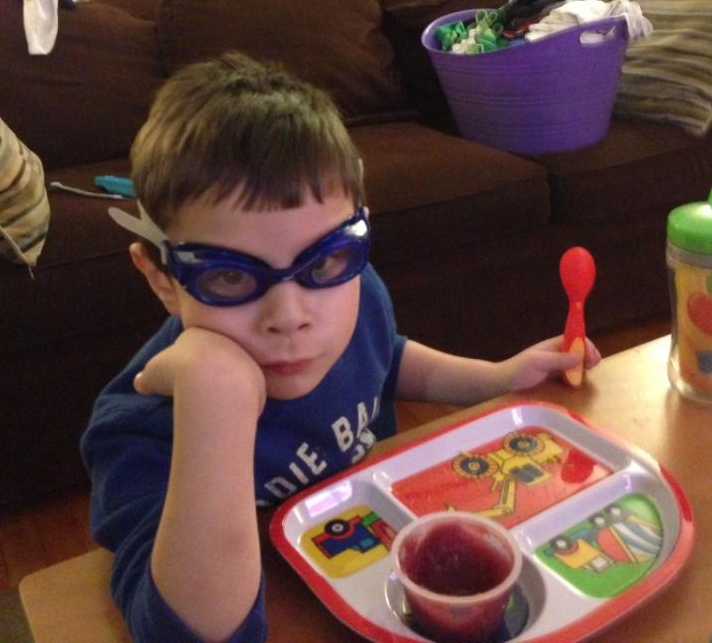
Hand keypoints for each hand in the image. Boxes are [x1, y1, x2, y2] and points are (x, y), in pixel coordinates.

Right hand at [134, 326, 265, 408]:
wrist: (214, 383)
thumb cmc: (178, 372)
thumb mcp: (152, 373)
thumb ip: (145, 377)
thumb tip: (139, 382)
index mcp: (198, 334)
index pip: (190, 344)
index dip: (183, 361)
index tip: (178, 376)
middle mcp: (225, 341)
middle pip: (216, 356)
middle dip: (207, 371)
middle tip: (195, 389)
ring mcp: (244, 358)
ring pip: (233, 371)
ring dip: (224, 385)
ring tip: (211, 402)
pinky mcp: (257, 377)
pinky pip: (245, 389)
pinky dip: (237, 398)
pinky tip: (227, 408)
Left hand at [502, 335, 600, 391]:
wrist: (503, 383)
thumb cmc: (518, 369)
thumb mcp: (538, 362)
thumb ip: (558, 359)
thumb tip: (581, 355)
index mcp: (554, 344)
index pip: (577, 339)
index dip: (587, 346)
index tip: (592, 359)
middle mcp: (557, 353)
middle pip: (580, 351)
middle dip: (589, 357)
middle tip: (592, 369)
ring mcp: (555, 365)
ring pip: (576, 363)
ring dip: (583, 369)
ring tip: (585, 377)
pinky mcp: (553, 378)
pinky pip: (570, 375)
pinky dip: (576, 378)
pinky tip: (576, 384)